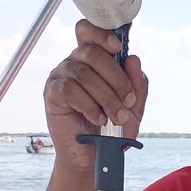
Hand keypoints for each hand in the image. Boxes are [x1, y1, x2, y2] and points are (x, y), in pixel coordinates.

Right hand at [43, 19, 148, 170]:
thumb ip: (137, 85)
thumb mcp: (133, 109)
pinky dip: (89, 105)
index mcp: (92, 61)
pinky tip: (97, 118)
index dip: (101, 34)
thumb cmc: (112, 132)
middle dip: (116, 79)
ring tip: (115, 118)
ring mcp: (61, 77)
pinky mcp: (53, 94)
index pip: (88, 31)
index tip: (118, 47)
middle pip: (92, 52)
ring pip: (84, 73)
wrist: (95, 158)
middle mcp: (74, 63)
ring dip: (106, 97)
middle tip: (127, 103)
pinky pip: (70, 89)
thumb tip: (132, 59)